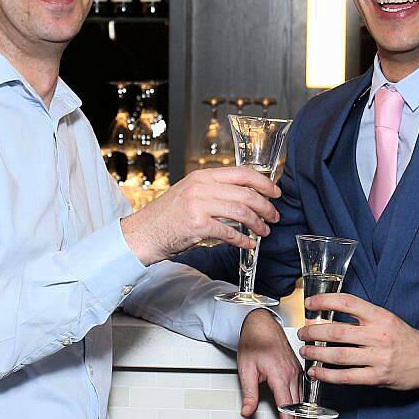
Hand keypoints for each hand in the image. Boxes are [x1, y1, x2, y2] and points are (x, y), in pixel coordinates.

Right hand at [120, 167, 280, 265]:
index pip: (241, 173)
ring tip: (264, 231)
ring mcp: (199, 205)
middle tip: (274, 216)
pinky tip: (249, 244)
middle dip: (265, 206)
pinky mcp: (197, 225)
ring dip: (257, 223)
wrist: (142, 234)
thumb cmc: (166, 217)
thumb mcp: (190, 194)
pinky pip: (229, 232)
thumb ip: (214, 191)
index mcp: (202, 176)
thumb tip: (244, 197)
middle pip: (246, 193)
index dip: (263, 182)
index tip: (275, 192)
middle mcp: (201, 187)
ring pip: (241, 212)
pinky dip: (243, 240)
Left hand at [237, 309, 302, 418]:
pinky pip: (302, 395)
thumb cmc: (254, 342)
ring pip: (302, 404)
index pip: (287, 408)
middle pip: (298, 410)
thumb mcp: (246, 369)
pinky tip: (294, 418)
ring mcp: (297, 373)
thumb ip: (248, 393)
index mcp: (280, 375)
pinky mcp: (298, 371)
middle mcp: (293, 374)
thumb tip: (247, 412)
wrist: (261, 324)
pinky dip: (299, 410)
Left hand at [298, 293, 418, 391]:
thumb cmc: (405, 339)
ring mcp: (377, 357)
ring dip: (316, 354)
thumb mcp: (387, 319)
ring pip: (337, 355)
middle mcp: (377, 335)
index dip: (324, 301)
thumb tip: (330, 314)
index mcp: (379, 316)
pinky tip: (315, 372)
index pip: (347, 302)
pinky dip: (327, 375)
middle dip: (313, 332)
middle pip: (336, 332)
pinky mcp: (376, 377)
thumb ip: (362, 317)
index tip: (310, 303)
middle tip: (302, 333)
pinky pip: (346, 376)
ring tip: (305, 352)